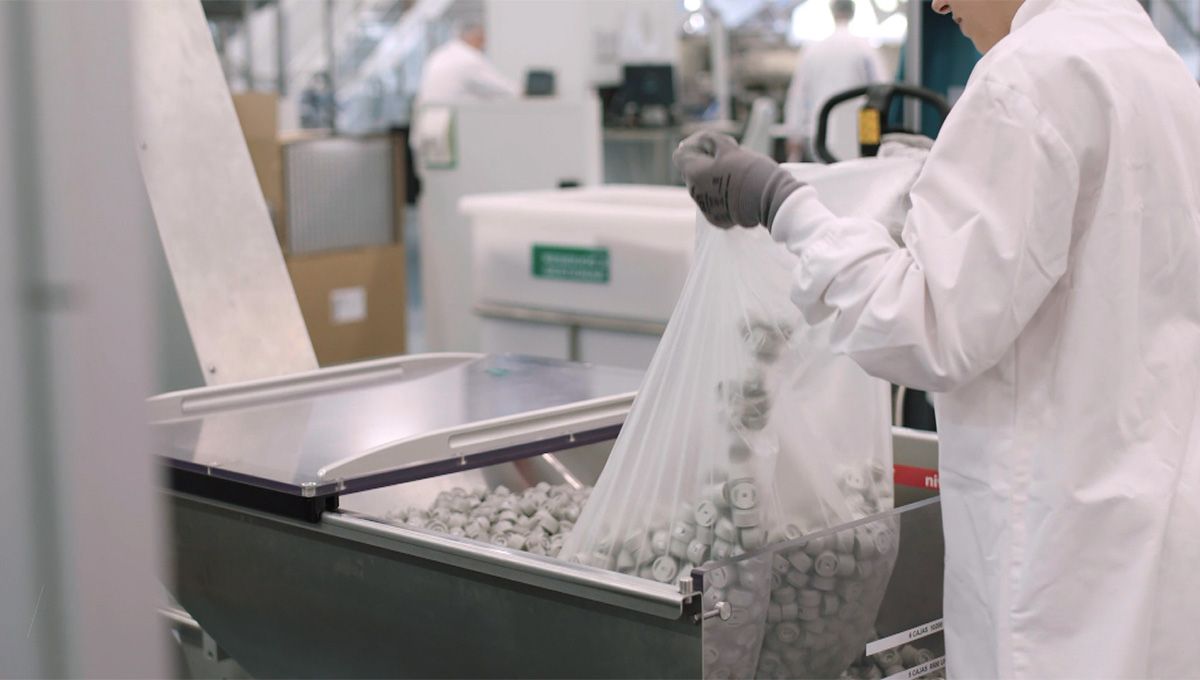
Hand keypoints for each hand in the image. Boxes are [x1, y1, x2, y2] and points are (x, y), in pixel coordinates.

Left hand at [673, 132, 802, 230]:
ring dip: (714, 179)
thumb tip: (693, 142)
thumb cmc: (749, 170)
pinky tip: (739, 191)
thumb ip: (708, 141)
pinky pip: (715, 202)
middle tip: (730, 156)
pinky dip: (723, 195)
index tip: (710, 143)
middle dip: (706, 162)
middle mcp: (695, 193)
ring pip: (704, 188)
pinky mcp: (717, 219)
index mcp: (694, 174)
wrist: (770, 199)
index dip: (694, 145)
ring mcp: (705, 208)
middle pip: (693, 172)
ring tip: (737, 174)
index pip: (680, 156)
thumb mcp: (729, 147)